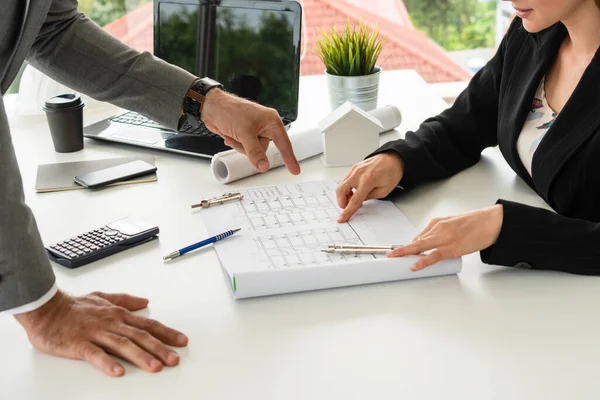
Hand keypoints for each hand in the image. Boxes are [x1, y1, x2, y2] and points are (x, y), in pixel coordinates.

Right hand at [15, 291, 187, 376]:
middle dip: (160, 348)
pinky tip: (118, 372)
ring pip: (122, 345)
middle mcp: (111, 323)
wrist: (45, 308)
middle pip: (140, 336)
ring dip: (140, 356)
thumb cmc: (73, 306)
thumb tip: (145, 301)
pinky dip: (107, 362)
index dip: (166, 333)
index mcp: (118, 314)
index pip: (148, 325)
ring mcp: (95, 333)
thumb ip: (125, 299)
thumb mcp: (103, 297)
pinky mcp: (78, 344)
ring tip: (155, 367)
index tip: (182, 341)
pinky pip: (94, 354)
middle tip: (174, 359)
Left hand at [201, 89, 300, 174]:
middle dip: (250, 147)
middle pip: (264, 149)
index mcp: (271, 121)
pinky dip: (236, 144)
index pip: (284, 143)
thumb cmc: (230, 111)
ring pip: (253, 151)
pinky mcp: (246, 134)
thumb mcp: (244, 133)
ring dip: (241, 146)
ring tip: (233, 134)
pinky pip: (245, 148)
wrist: (211, 107)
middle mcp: (265, 126)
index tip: (295, 171)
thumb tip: (264, 166)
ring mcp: (255, 130)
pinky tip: (230, 135)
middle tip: (241, 136)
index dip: (289, 158)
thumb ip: (255, 151)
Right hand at [336, 153, 404, 222]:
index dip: (347, 211)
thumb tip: (360, 200)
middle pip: (341, 191)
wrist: (392, 158)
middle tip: (347, 206)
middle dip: (341, 202)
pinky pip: (345, 180)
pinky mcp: (354, 168)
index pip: (354, 200)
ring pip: (341, 185)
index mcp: (368, 180)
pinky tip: (354, 190)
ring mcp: (354, 169)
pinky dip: (347, 188)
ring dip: (344, 195)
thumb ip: (370, 197)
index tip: (342, 218)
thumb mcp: (384, 190)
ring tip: (353, 198)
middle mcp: (358, 174)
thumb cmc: (391, 172)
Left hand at [388, 205, 503, 270]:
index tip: (398, 251)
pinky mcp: (452, 247)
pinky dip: (422, 261)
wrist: (491, 222)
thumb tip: (426, 242)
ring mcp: (444, 238)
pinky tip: (414, 265)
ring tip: (394, 259)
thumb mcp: (452, 224)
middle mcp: (438, 229)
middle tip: (390, 255)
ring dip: (406, 254)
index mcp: (438, 222)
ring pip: (420, 247)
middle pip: (415, 241)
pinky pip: (433, 256)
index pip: (419, 236)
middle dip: (401, 249)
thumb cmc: (475, 224)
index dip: (407, 245)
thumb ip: (439, 232)